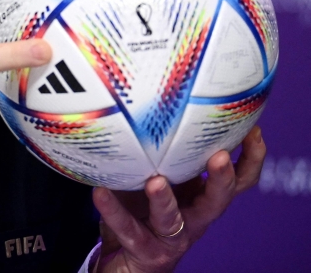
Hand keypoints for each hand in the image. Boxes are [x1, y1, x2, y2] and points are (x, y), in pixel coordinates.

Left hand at [93, 126, 266, 272]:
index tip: (253, 130)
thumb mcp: (154, 176)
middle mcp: (193, 217)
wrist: (123, 259)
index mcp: (200, 196)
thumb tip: (145, 96)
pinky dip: (114, 210)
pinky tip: (100, 193)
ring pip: (174, 219)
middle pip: (218, 200)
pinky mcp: (146, 250)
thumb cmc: (140, 210)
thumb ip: (156, 148)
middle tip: (218, 157)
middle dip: (221, 178)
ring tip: (156, 181)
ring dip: (166, 200)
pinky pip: (128, 229)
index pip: (237, 179)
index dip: (250, 158)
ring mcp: (171, 236)